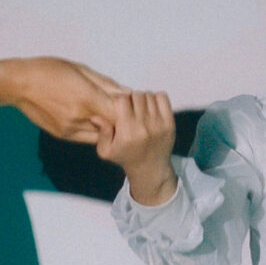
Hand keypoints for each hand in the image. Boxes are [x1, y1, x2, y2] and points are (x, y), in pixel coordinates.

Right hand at [0, 57, 124, 142]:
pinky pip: (87, 138)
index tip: (130, 102)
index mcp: (87, 98)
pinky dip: (94, 130)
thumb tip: (127, 93)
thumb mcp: (81, 69)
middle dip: (120, 119)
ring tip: (104, 113)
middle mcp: (80, 117)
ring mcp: (70, 129)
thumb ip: (106, 84)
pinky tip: (91, 119)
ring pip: (101, 135)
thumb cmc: (50, 70)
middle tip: (120, 109)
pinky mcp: (63, 135)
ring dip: (107, 127)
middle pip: (113, 126)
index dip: (128, 109)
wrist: (19, 84)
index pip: (120, 112)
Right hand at [95, 89, 177, 204]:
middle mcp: (144, 127)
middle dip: (130, 98)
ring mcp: (159, 124)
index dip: (118, 100)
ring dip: (142, 99)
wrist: (151, 169)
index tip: (117, 107)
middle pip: (136, 95)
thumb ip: (101, 133)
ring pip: (148, 95)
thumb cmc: (126, 157)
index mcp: (127, 132)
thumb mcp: (106, 151)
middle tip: (129, 108)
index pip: (122, 100)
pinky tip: (150, 107)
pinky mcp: (170, 122)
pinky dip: (156, 98)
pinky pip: (162, 97)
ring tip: (139, 109)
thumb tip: (95, 116)